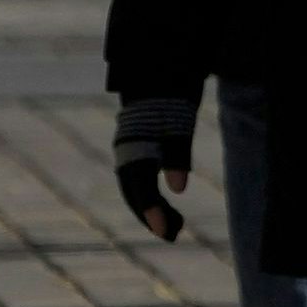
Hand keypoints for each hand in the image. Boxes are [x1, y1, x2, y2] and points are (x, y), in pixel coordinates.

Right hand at [111, 99, 193, 240]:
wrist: (158, 71)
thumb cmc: (171, 96)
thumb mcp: (179, 123)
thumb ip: (177, 154)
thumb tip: (178, 190)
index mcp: (135, 149)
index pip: (141, 189)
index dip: (153, 212)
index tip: (166, 232)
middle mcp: (128, 154)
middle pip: (135, 195)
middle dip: (152, 217)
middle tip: (173, 236)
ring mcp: (131, 154)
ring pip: (137, 191)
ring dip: (153, 211)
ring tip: (175, 229)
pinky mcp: (139, 152)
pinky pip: (142, 183)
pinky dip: (154, 199)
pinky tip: (169, 211)